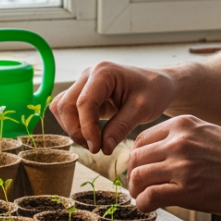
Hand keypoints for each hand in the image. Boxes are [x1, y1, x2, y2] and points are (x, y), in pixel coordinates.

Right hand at [50, 61, 176, 153]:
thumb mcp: (143, 109)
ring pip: (62, 108)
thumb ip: (121, 127)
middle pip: (66, 105)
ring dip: (72, 128)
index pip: (84, 102)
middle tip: (95, 148)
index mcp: (104, 72)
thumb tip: (103, 148)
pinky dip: (73, 124)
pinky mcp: (84, 94)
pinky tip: (90, 135)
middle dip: (76, 130)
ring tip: (93, 143)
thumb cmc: (154, 91)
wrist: (158, 85)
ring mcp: (84, 83)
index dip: (86, 128)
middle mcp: (89, 75)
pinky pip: (67, 110)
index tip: (96, 148)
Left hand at [126, 115, 220, 214]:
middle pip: (136, 158)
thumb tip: (162, 158)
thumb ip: (185, 141)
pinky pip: (149, 196)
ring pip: (138, 176)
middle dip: (133, 175)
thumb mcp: (210, 135)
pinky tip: (149, 209)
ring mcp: (182, 165)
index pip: (142, 139)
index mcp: (184, 125)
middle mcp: (179, 141)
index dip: (137, 158)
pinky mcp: (187, 190)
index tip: (141, 171)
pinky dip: (143, 204)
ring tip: (143, 199)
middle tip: (138, 188)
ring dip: (136, 191)